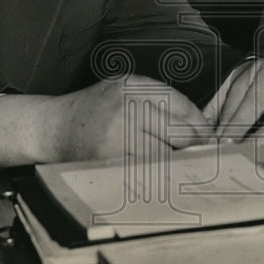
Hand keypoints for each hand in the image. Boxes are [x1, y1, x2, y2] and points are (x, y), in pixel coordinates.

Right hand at [0, 76, 211, 166]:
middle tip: (203, 156)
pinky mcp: (108, 160)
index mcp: (133, 86)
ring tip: (183, 168)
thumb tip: (200, 127)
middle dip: (194, 147)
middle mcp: (125, 107)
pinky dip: (157, 176)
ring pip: (164, 156)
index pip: (181, 106)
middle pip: (178, 132)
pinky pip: (145, 172)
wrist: (53, 127)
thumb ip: (158, 100)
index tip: (209, 138)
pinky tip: (161, 177)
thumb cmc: (96, 109)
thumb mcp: (125, 89)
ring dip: (177, 164)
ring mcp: (116, 135)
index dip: (200, 126)